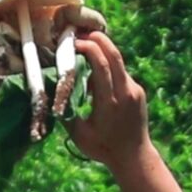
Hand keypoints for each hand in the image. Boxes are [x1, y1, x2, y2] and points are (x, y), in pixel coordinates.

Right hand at [68, 32, 153, 168]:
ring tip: (86, 49)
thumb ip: (66, 113)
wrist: (134, 157)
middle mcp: (125, 92)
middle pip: (115, 55)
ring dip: (103, 52)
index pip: (102, 65)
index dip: (88, 48)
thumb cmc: (103, 149)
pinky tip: (96, 74)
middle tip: (82, 34)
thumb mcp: (79, 135)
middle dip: (98, 39)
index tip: (73, 44)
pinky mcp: (138, 92)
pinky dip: (108, 67)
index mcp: (109, 102)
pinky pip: (121, 73)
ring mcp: (134, 91)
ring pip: (119, 62)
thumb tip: (53, 94)